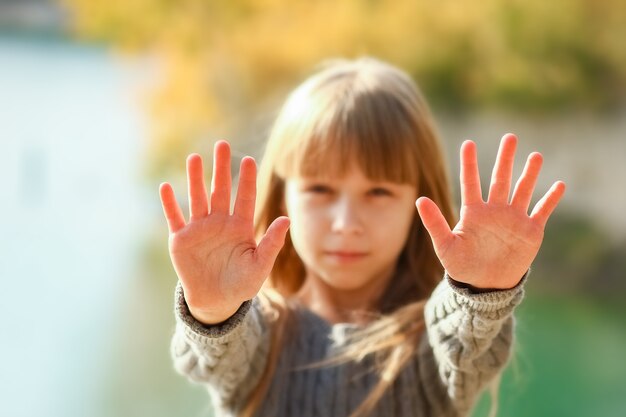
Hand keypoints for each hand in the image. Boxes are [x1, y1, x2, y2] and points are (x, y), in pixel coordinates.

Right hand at [159, 140, 289, 323]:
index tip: (249, 160)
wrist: (216, 302)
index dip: (247, 180)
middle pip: (221, 190)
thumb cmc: (241, 284)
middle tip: (222, 144)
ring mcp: (199, 229)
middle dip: (221, 168)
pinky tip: (166, 187)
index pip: (246, 198)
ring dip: (195, 179)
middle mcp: (220, 222)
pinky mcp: (180, 239)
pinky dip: (170, 203)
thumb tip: (286, 219)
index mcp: (241, 227)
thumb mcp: (260, 266)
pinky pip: (174, 218)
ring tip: (194, 157)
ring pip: (197, 198)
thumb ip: (272, 243)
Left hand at [416, 133, 565, 289]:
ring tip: (535, 155)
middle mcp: (495, 210)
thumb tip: (419, 199)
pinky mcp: (531, 231)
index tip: (468, 143)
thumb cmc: (462, 266)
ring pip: (523, 190)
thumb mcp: (445, 245)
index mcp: (474, 212)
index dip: (469, 163)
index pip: (471, 182)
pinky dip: (551, 199)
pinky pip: (542, 211)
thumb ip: (434, 222)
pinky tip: (560, 184)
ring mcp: (514, 219)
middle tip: (510, 137)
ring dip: (529, 173)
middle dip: (506, 158)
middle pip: (501, 179)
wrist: (485, 286)